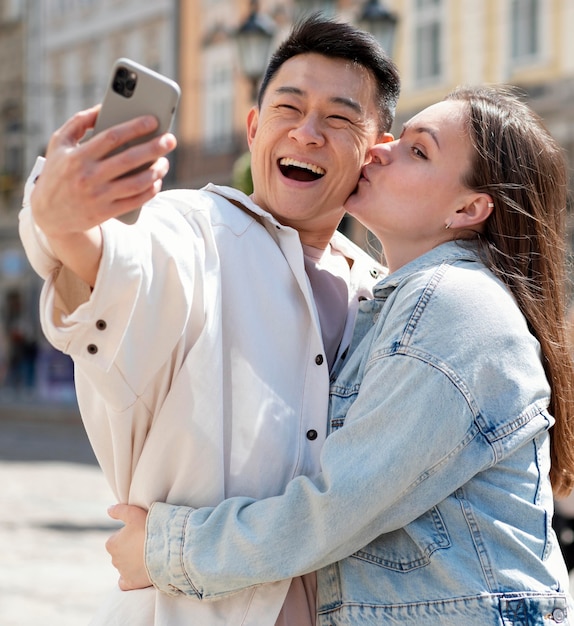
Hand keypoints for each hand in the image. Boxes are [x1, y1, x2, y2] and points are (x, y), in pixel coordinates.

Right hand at [31, 107, 176, 284]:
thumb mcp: (59, 143)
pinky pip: (135, 201)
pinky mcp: (105, 213)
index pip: (112, 137)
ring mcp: (98, 196)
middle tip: (170, 140)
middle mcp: (88, 176)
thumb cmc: (58, 170)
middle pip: (129, 159)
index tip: (153, 120)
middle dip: (154, 148)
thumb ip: (80, 122)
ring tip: (165, 162)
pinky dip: (150, 191)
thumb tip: (105, 106)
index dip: (135, 127)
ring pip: (136, 183)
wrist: (48, 213)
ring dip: (156, 172)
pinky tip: (157, 181)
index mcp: (78, 156)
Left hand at [106, 503, 151, 590]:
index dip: (131, 534)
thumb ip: (120, 510)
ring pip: (125, 566)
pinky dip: (131, 578)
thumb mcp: (134, 513)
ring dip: (134, 562)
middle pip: (122, 552)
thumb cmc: (149, 529)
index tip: (142, 532)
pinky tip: (140, 572)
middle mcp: (114, 560)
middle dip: (131, 548)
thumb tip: (109, 510)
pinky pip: (127, 582)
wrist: (164, 551)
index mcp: (111, 544)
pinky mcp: (131, 584)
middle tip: (147, 542)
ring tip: (150, 555)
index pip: (118, 538)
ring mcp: (123, 573)